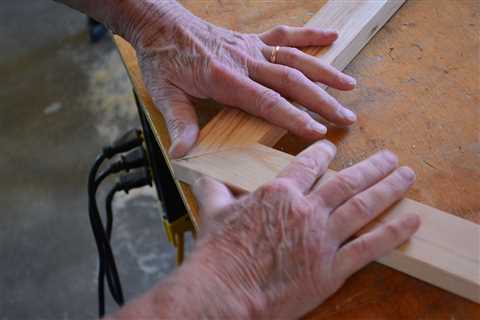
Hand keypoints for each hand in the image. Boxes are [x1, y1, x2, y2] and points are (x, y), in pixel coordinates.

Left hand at [129, 1, 356, 157]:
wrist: (161, 24)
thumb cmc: (163, 59)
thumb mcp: (164, 93)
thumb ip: (179, 122)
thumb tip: (183, 152)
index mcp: (225, 78)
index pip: (267, 101)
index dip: (294, 117)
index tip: (318, 132)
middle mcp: (244, 61)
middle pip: (290, 81)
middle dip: (321, 101)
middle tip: (346, 117)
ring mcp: (251, 48)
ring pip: (294, 59)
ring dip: (324, 71)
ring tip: (350, 86)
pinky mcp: (252, 39)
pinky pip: (285, 35)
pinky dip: (310, 35)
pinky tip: (333, 36)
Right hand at [185, 141, 419, 317]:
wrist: (225, 291)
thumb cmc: (218, 254)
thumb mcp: (213, 214)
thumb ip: (213, 191)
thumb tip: (202, 178)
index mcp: (279, 193)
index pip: (308, 165)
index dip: (324, 153)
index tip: (334, 148)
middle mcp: (306, 210)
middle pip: (347, 181)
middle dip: (373, 166)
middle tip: (390, 156)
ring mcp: (322, 238)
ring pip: (363, 206)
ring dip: (388, 188)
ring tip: (407, 175)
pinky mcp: (332, 268)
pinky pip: (369, 247)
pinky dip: (393, 232)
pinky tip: (410, 220)